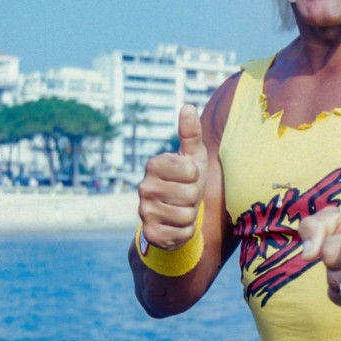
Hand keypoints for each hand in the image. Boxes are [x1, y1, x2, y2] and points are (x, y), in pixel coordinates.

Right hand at [137, 105, 207, 249]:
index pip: (191, 171)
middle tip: (186, 196)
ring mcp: (144, 212)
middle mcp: (144, 187)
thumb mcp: (193, 156)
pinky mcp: (150, 233)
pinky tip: (176, 226)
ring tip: (181, 210)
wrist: (174, 215)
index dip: (196, 176)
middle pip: (190, 195)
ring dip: (191, 215)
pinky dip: (186, 232)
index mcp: (154, 165)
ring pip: (187, 216)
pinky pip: (182, 234)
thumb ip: (191, 133)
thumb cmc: (187, 180)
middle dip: (195, 198)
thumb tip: (187, 106)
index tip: (188, 177)